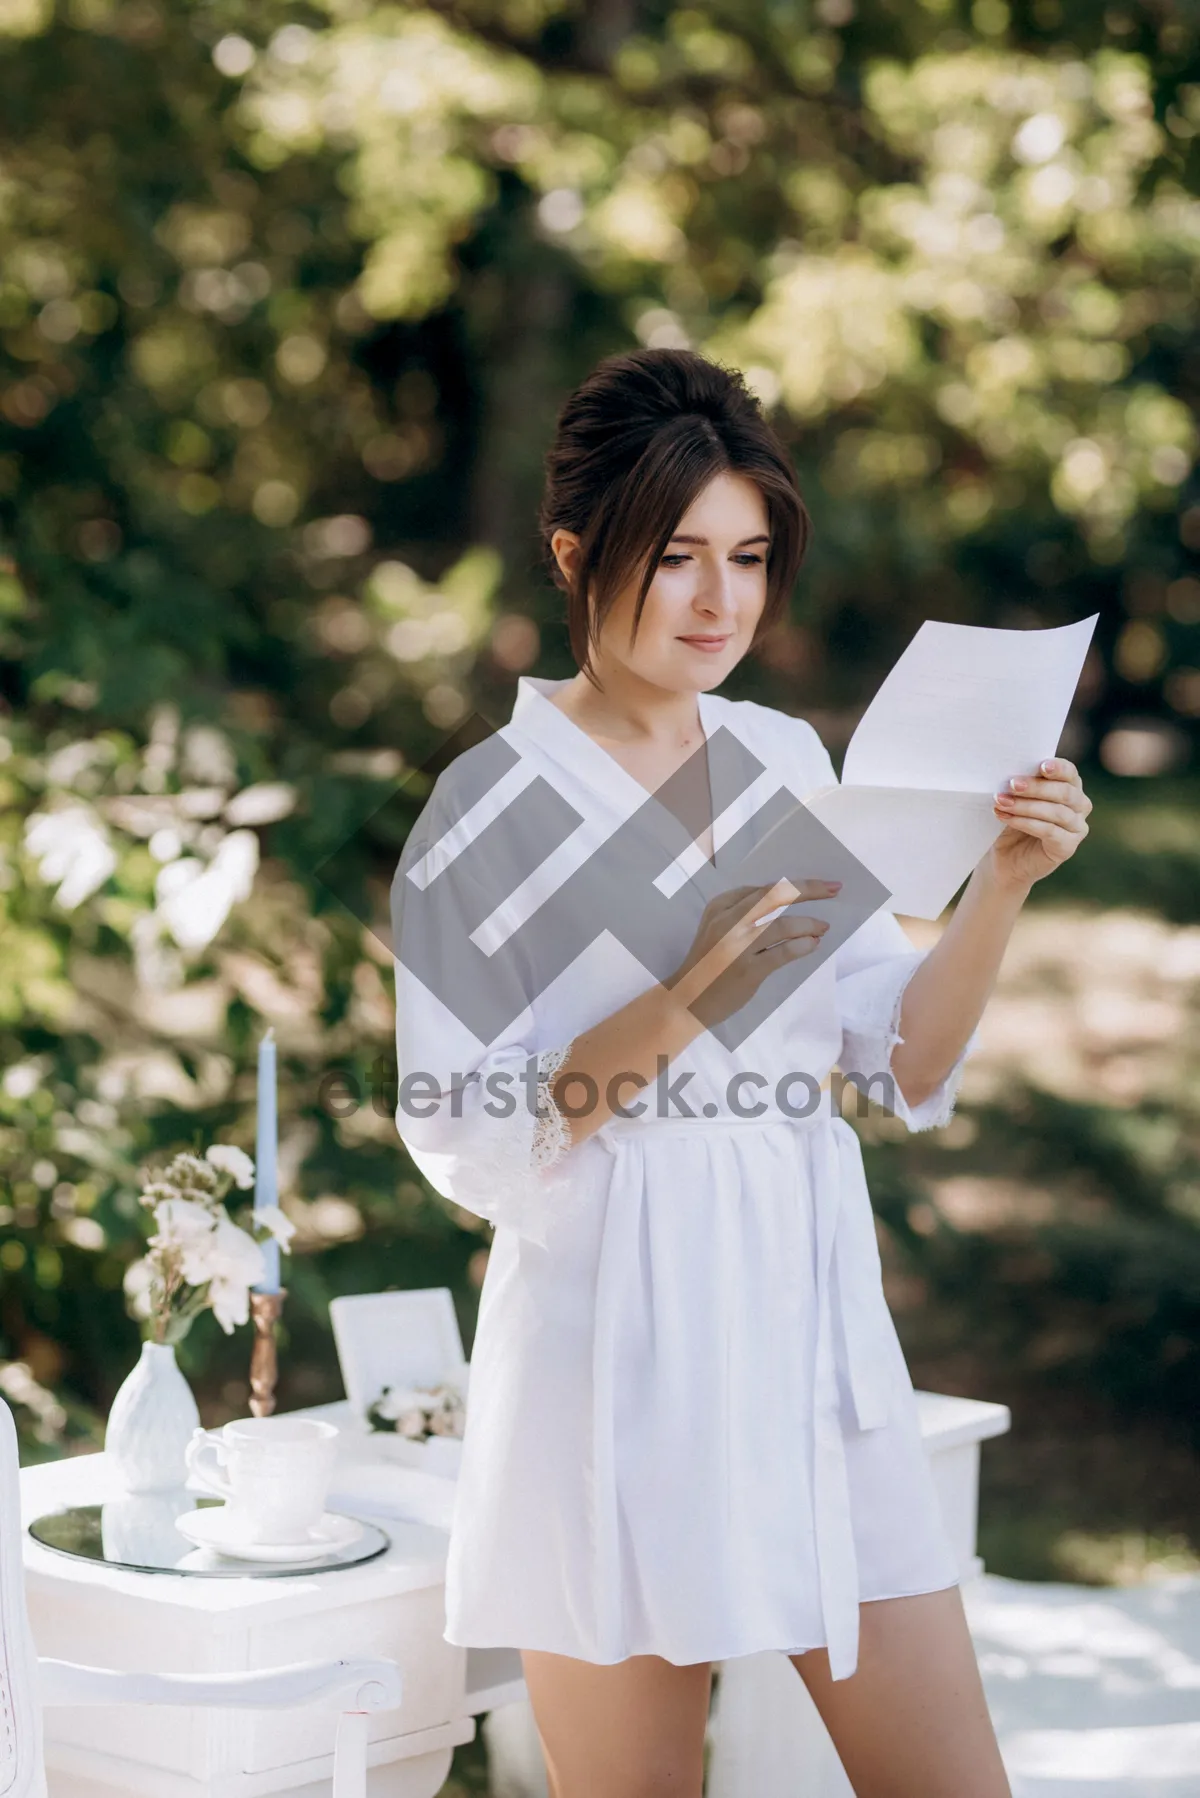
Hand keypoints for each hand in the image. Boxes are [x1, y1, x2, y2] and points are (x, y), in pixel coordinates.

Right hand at [666, 876, 840, 1029]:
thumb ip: (745, 914)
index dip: (795, 885)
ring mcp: (737, 946)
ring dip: (809, 924)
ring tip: (823, 927)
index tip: (818, 885)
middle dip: (809, 890)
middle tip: (834, 889)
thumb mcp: (718, 928)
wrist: (687, 999)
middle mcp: (728, 921)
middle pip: (775, 897)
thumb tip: (788, 902)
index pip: (764, 888)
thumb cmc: (708, 962)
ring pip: (782, 925)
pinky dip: (803, 946)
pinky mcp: (747, 971)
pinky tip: (813, 944)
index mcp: (720, 906)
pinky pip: (783, 952)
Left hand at [985, 756, 1091, 893]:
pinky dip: (1026, 823)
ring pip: (1057, 813)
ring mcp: (1077, 828)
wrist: (1004, 858)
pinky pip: (1050, 831)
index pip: (1070, 773)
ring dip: (1026, 806)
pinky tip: (1006, 818)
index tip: (1041, 765)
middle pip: (1065, 792)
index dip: (1058, 768)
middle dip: (1036, 787)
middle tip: (1011, 784)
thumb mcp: (1015, 800)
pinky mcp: (1068, 847)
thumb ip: (1020, 785)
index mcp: (1070, 786)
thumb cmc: (1011, 822)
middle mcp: (1079, 806)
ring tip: (1001, 802)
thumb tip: (1012, 772)